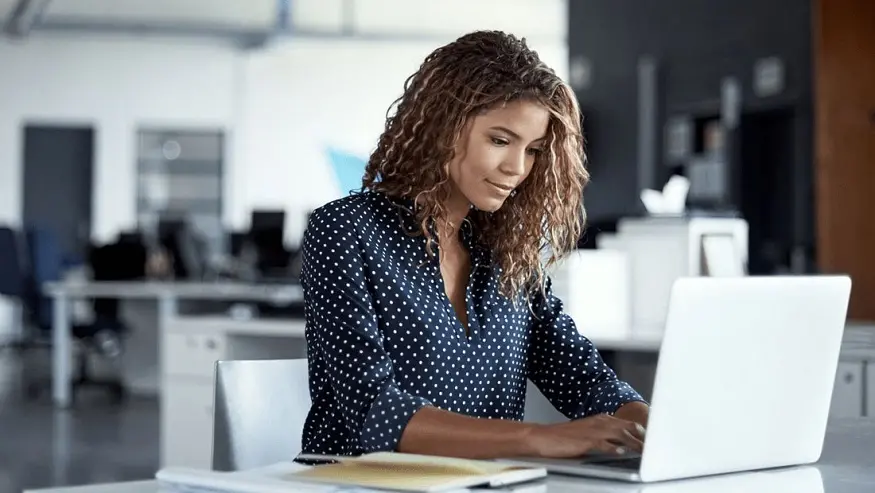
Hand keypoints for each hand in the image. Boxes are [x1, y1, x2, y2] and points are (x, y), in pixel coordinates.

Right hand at [523, 414, 645, 457]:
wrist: (542, 437)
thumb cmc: (563, 437)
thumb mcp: (586, 432)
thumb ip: (603, 435)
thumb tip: (620, 444)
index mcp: (600, 419)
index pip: (626, 423)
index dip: (640, 430)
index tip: (651, 438)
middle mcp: (599, 422)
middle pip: (627, 427)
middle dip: (642, 436)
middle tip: (654, 445)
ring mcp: (593, 431)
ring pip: (619, 435)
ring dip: (633, 443)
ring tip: (644, 450)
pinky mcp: (585, 441)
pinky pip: (603, 444)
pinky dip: (613, 448)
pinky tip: (621, 453)